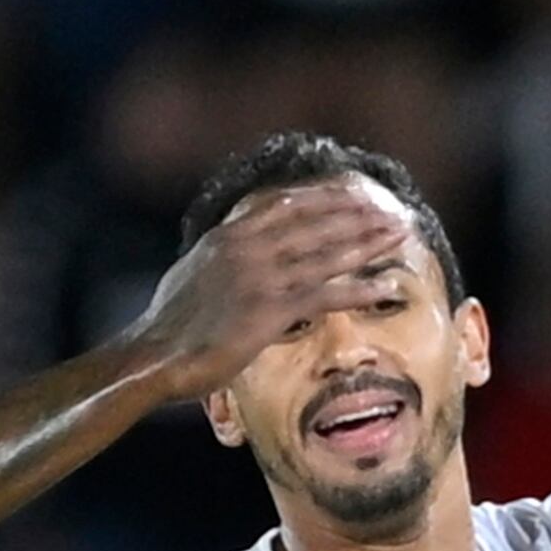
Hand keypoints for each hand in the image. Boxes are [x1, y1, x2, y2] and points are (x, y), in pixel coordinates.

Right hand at [128, 181, 410, 399]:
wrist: (152, 355)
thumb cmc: (167, 327)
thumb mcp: (192, 274)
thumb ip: (220, 257)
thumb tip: (229, 251)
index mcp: (228, 236)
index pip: (287, 204)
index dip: (326, 198)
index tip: (355, 194)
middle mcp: (247, 248)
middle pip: (315, 222)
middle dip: (357, 215)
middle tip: (391, 211)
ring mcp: (259, 277)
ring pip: (326, 253)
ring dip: (367, 243)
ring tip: (399, 236)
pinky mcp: (268, 310)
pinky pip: (325, 295)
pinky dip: (359, 288)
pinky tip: (385, 286)